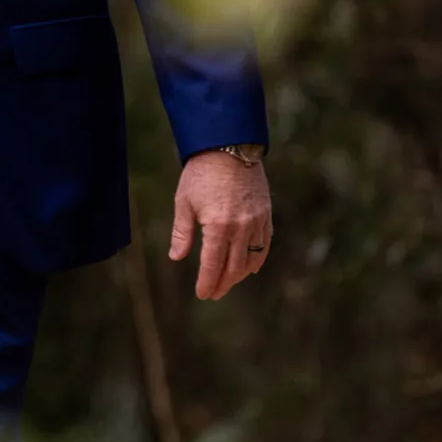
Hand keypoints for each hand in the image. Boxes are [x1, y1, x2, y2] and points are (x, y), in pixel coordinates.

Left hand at [169, 150, 270, 300]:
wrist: (229, 146)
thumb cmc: (201, 173)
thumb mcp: (184, 202)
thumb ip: (182, 233)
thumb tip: (176, 257)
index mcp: (218, 225)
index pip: (213, 264)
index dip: (207, 282)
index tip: (203, 294)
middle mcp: (241, 227)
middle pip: (234, 267)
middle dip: (223, 283)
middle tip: (214, 294)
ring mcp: (256, 220)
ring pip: (251, 258)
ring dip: (240, 275)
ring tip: (228, 282)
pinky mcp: (265, 213)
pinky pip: (265, 244)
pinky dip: (258, 259)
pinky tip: (250, 268)